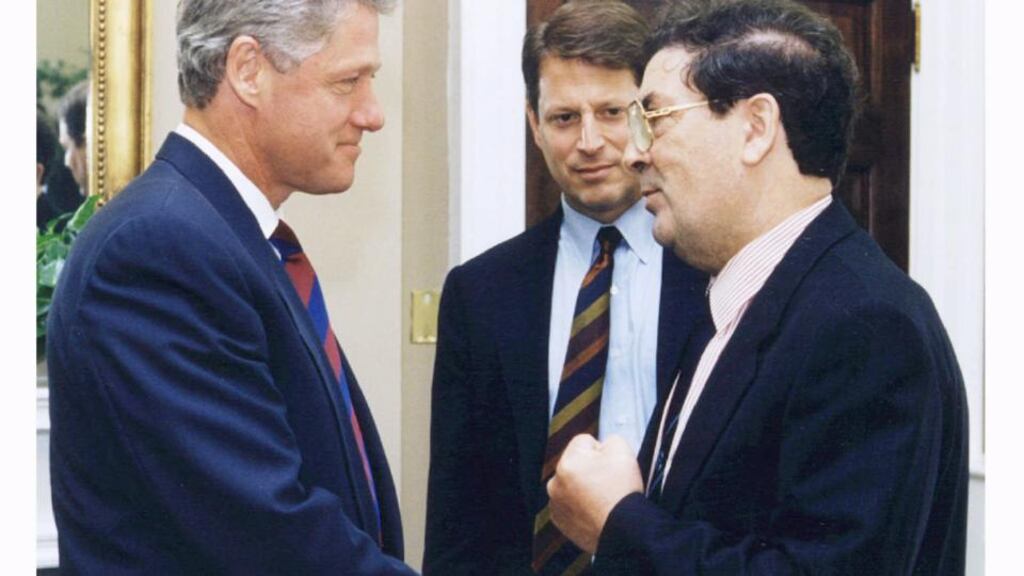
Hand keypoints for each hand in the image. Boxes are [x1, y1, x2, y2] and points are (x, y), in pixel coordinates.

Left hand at [546, 434, 642, 553]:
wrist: (623, 531)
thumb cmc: (621, 492)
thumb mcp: (623, 450)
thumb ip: (610, 439)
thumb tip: (603, 446)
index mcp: (568, 462)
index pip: (585, 442)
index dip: (603, 451)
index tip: (611, 465)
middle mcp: (556, 482)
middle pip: (576, 464)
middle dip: (591, 470)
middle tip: (609, 483)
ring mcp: (556, 503)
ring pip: (573, 485)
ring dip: (585, 488)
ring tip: (604, 499)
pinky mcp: (560, 521)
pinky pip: (571, 506)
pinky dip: (582, 507)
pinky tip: (597, 511)